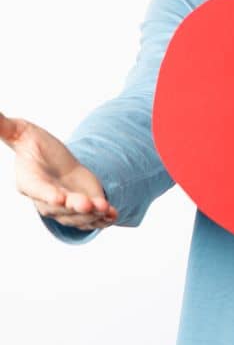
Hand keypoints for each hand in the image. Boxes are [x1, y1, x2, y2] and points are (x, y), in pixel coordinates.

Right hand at [1, 111, 117, 230]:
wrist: (56, 160)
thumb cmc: (34, 143)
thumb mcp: (20, 130)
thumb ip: (4, 126)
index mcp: (29, 180)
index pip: (37, 189)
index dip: (47, 195)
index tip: (58, 198)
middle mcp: (45, 199)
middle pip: (59, 208)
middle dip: (73, 207)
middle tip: (86, 204)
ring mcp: (64, 207)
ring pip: (76, 217)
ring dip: (91, 215)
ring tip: (105, 209)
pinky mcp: (82, 209)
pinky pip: (92, 218)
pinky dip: (102, 218)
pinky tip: (112, 214)